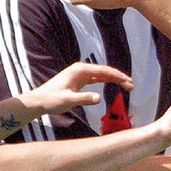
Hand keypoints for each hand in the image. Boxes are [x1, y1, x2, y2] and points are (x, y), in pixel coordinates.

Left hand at [18, 62, 133, 114]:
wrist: (38, 101)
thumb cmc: (51, 100)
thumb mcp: (68, 100)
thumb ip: (84, 98)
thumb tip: (100, 98)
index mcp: (80, 70)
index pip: (104, 71)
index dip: (118, 77)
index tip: (129, 83)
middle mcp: (81, 69)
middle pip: (105, 71)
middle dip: (119, 77)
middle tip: (132, 86)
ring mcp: (80, 74)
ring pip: (101, 74)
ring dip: (114, 79)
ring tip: (127, 85)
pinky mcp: (78, 80)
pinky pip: (96, 78)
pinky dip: (105, 81)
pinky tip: (112, 84)